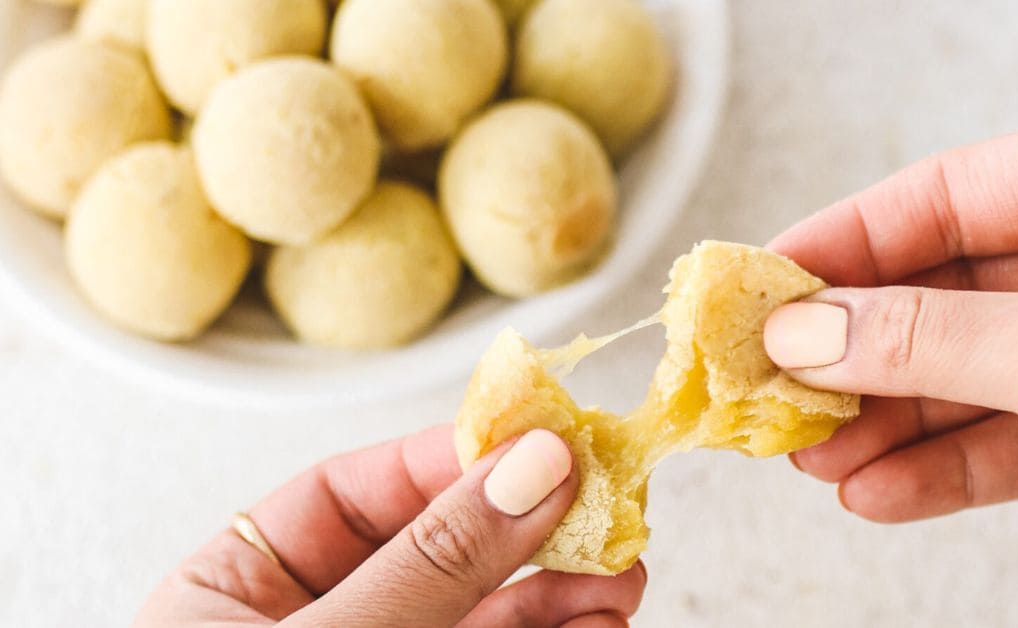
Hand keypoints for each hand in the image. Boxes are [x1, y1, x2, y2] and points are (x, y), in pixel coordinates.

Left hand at [136, 426, 646, 626]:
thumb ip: (432, 564)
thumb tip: (531, 465)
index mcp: (237, 592)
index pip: (353, 493)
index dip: (450, 457)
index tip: (541, 441)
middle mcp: (317, 627)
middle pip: (437, 548)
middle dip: (526, 528)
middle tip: (602, 510)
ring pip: (485, 613)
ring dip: (560, 588)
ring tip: (619, 572)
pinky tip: (598, 623)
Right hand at [763, 113, 1017, 532]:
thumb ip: (931, 340)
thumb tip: (805, 334)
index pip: (947, 196)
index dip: (846, 244)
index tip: (767, 288)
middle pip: (949, 294)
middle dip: (862, 357)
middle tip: (777, 388)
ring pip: (976, 375)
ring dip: (889, 424)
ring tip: (813, 457)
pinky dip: (947, 467)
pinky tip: (880, 491)